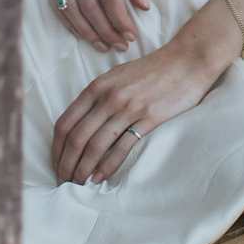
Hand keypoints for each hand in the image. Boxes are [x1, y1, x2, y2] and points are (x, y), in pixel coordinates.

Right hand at [48, 0, 149, 53]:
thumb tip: (143, 7)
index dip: (120, 18)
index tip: (131, 35)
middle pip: (89, 4)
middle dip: (105, 29)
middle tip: (119, 45)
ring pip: (70, 5)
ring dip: (86, 30)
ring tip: (102, 44)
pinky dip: (67, 19)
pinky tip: (80, 31)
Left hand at [53, 35, 217, 184]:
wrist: (186, 59)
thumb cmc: (152, 69)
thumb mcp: (118, 76)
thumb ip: (99, 96)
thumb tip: (81, 124)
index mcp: (98, 86)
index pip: (65, 122)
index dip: (56, 148)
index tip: (56, 163)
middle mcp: (109, 97)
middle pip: (77, 138)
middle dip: (66, 164)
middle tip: (63, 181)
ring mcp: (128, 108)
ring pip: (95, 146)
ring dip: (83, 170)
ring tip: (78, 184)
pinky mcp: (148, 118)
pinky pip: (121, 148)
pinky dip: (107, 167)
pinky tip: (100, 178)